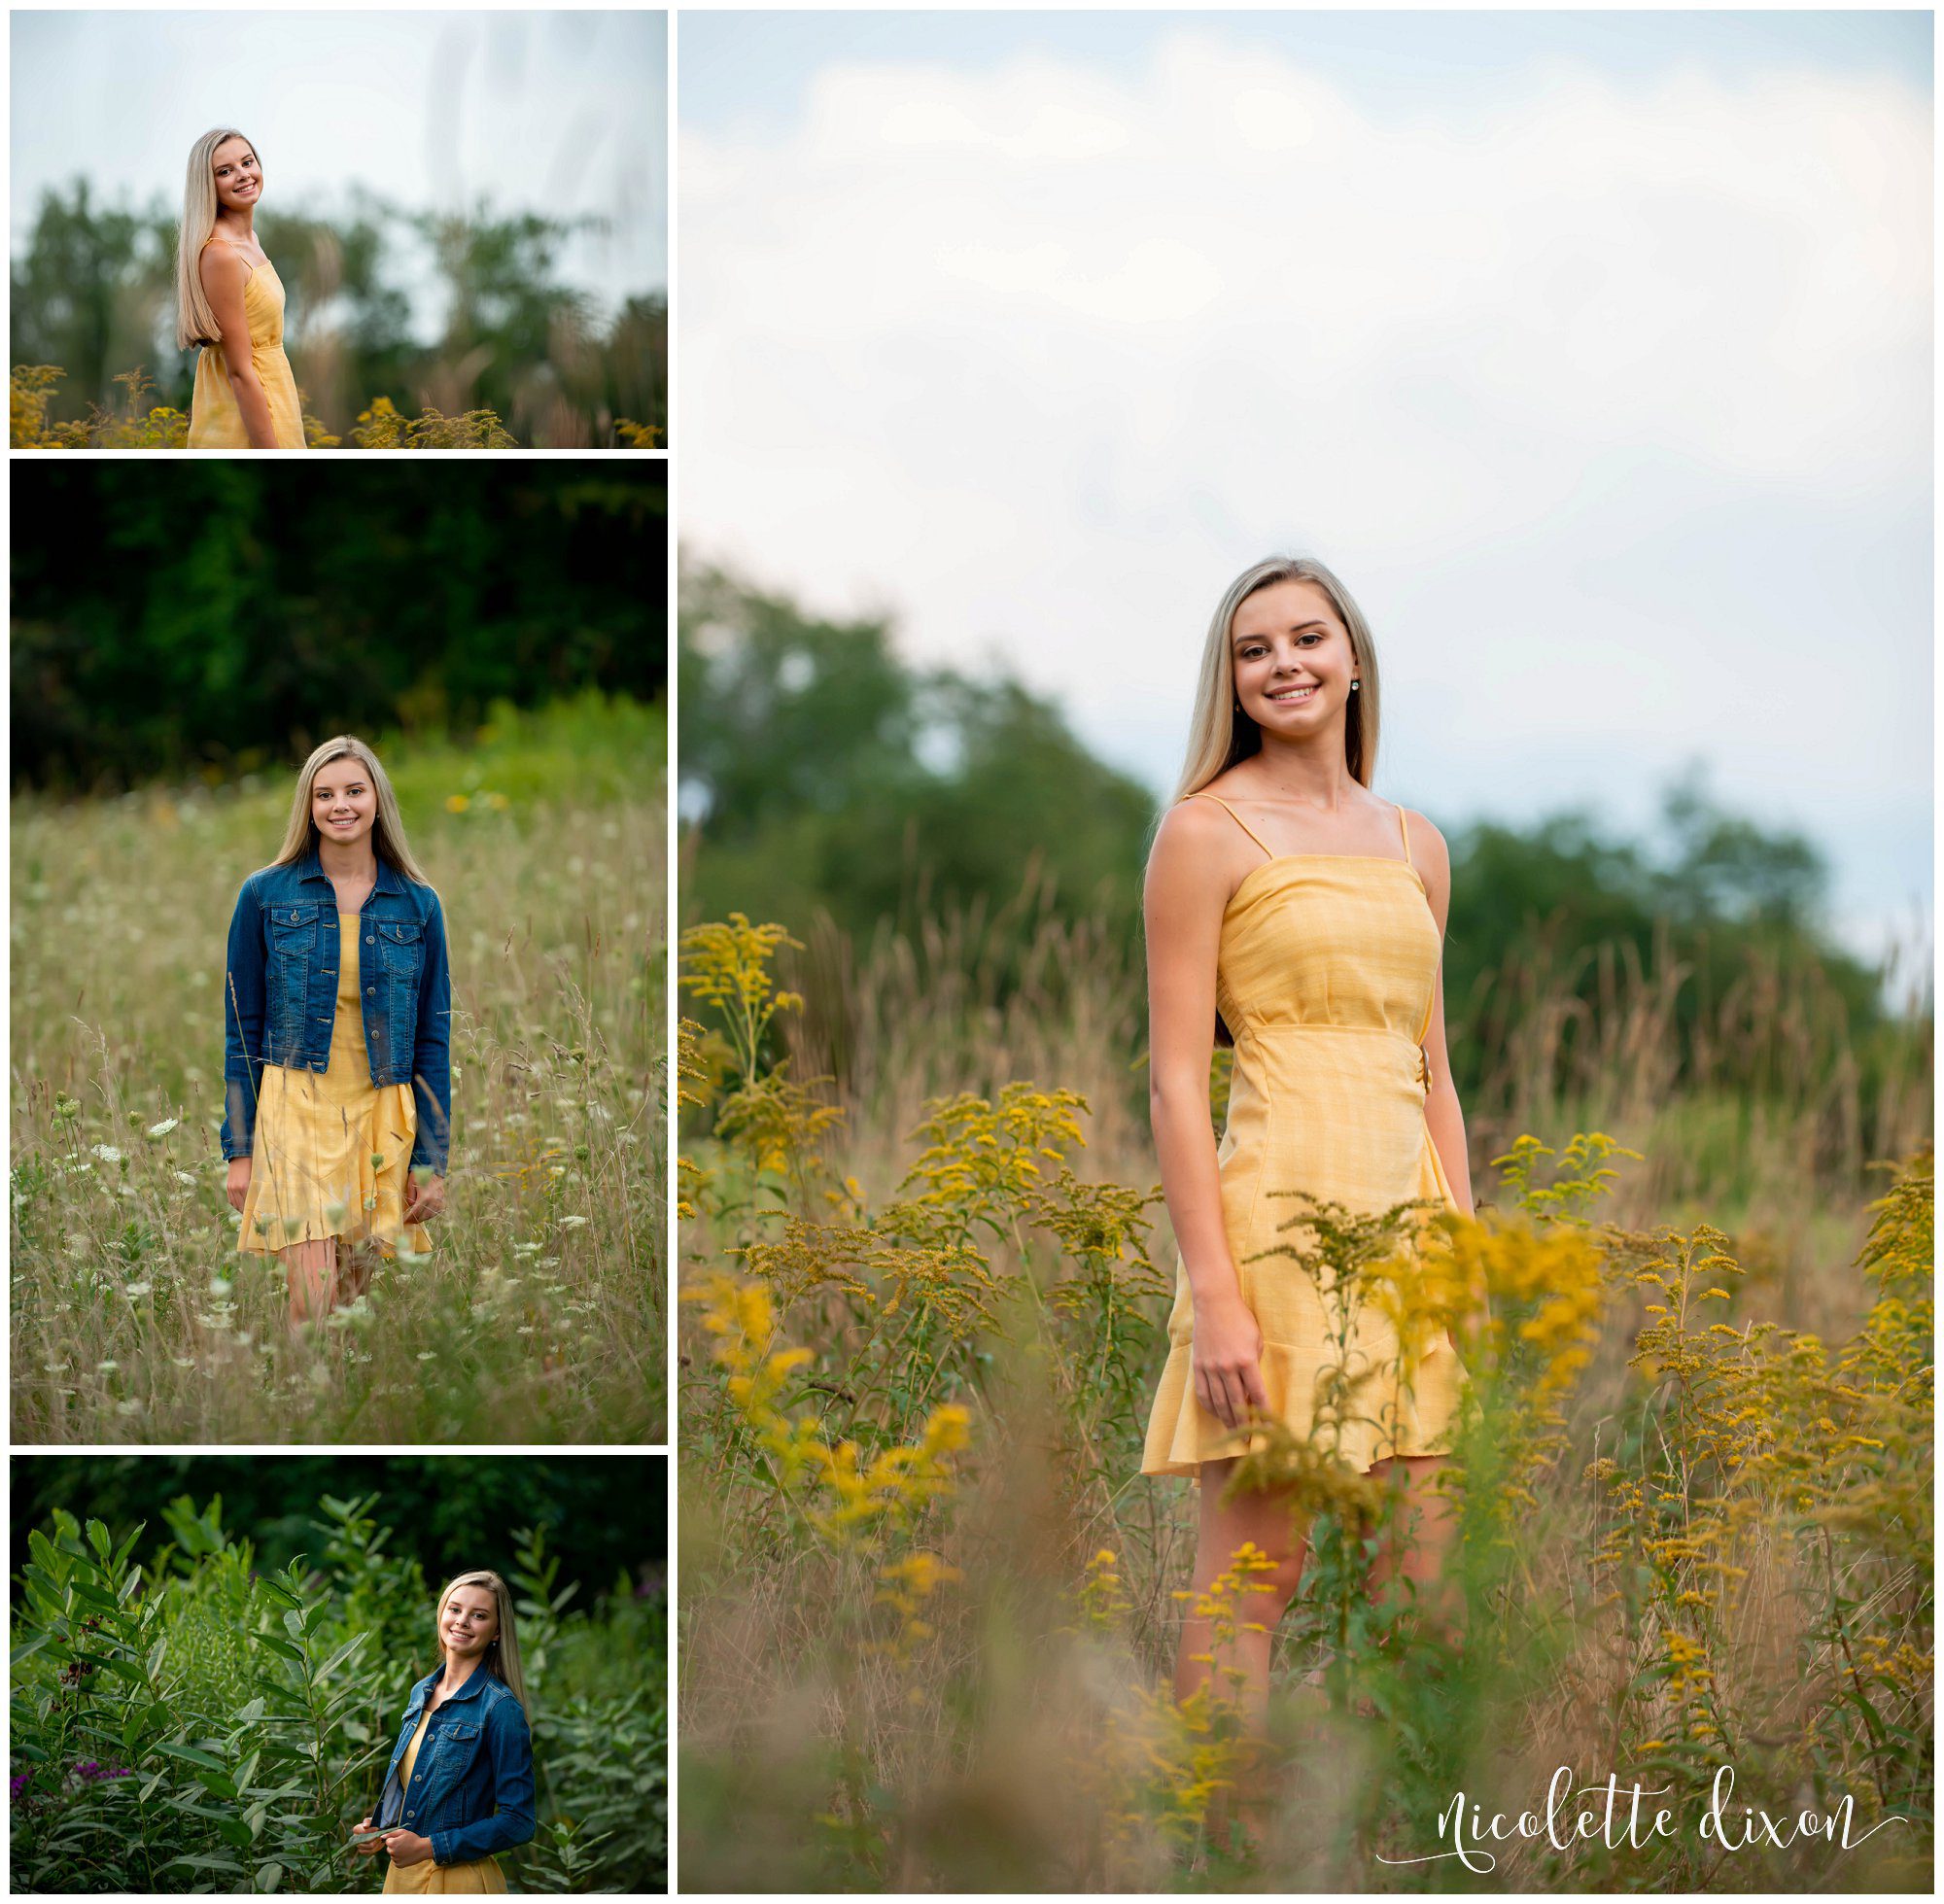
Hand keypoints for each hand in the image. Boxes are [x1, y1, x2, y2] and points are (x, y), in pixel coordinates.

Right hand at [226, 1157, 251, 1212]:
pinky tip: (240, 1207)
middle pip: (241, 1206)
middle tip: (253, 1217)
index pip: (249, 1204)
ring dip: (241, 1210)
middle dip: (247, 1212)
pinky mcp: (228, 1187)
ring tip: (247, 1213)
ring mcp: (231, 1188)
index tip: (256, 1216)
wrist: (240, 1157)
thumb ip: (256, 1189)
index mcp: (245, 1186)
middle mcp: (237, 1189)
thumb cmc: (253, 1166)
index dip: (252, 1211)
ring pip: (235, 1204)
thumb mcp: (256, 1178)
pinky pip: (231, 1200)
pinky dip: (235, 1205)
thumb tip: (260, 1200)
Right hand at [350, 1816, 384, 1857]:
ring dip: (377, 1842)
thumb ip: (367, 1821)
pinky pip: (371, 1851)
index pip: (363, 1831)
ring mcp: (359, 1846)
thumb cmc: (372, 1823)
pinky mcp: (364, 1851)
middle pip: (367, 1840)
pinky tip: (380, 1843)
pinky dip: (377, 1847)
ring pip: (370, 1846)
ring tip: (381, 1838)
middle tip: (380, 1835)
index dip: (371, 1830)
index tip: (377, 1828)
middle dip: (375, 1837)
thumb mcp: (370, 1820)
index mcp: (356, 1829)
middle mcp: (355, 1839)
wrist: (375, 1829)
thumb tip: (365, 1826)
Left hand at [382, 1828, 433, 1865]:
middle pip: (389, 1849)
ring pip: (392, 1855)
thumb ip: (391, 1833)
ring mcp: (395, 1860)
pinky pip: (396, 1861)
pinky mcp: (398, 1865)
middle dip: (394, 1846)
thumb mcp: (403, 1832)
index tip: (401, 1839)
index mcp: (392, 1844)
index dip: (394, 1839)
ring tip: (406, 1850)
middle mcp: (392, 1852)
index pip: (387, 1841)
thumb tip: (382, 1837)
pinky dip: (400, 1858)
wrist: (422, 1849)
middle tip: (403, 1844)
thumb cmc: (413, 1839)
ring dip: (397, 1852)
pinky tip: (406, 1855)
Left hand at [402, 1172, 443, 1223]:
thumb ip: (410, 1196)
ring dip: (423, 1218)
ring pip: (431, 1215)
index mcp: (426, 1195)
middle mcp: (434, 1199)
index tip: (404, 1221)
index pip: (416, 1212)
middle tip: (408, 1221)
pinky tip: (424, 1215)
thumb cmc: (420, 1174)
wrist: (433, 1168)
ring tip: (415, 1219)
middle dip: (415, 1220)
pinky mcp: (443, 1200)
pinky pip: (437, 1211)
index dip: (409, 1218)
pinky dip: (430, 1215)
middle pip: (423, 1215)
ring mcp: (440, 1200)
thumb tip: (411, 1207)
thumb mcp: (411, 1182)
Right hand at [1191, 1288, 1268, 1431]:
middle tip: (1250, 1440)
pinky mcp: (1198, 1365)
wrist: (1214, 1303)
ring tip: (1234, 1432)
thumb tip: (1253, 1387)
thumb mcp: (1256, 1340)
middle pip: (1237, 1403)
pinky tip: (1217, 1414)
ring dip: (1227, 1419)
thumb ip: (1255, 1364)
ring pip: (1219, 1401)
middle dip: (1245, 1424)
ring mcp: (1210, 1367)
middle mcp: (1227, 1366)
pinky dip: (1210, 1407)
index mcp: (1246, 1360)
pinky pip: (1203, 1392)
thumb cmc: (1241, 1319)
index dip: (1265, 1414)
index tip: (1270, 1430)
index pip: (1258, 1394)